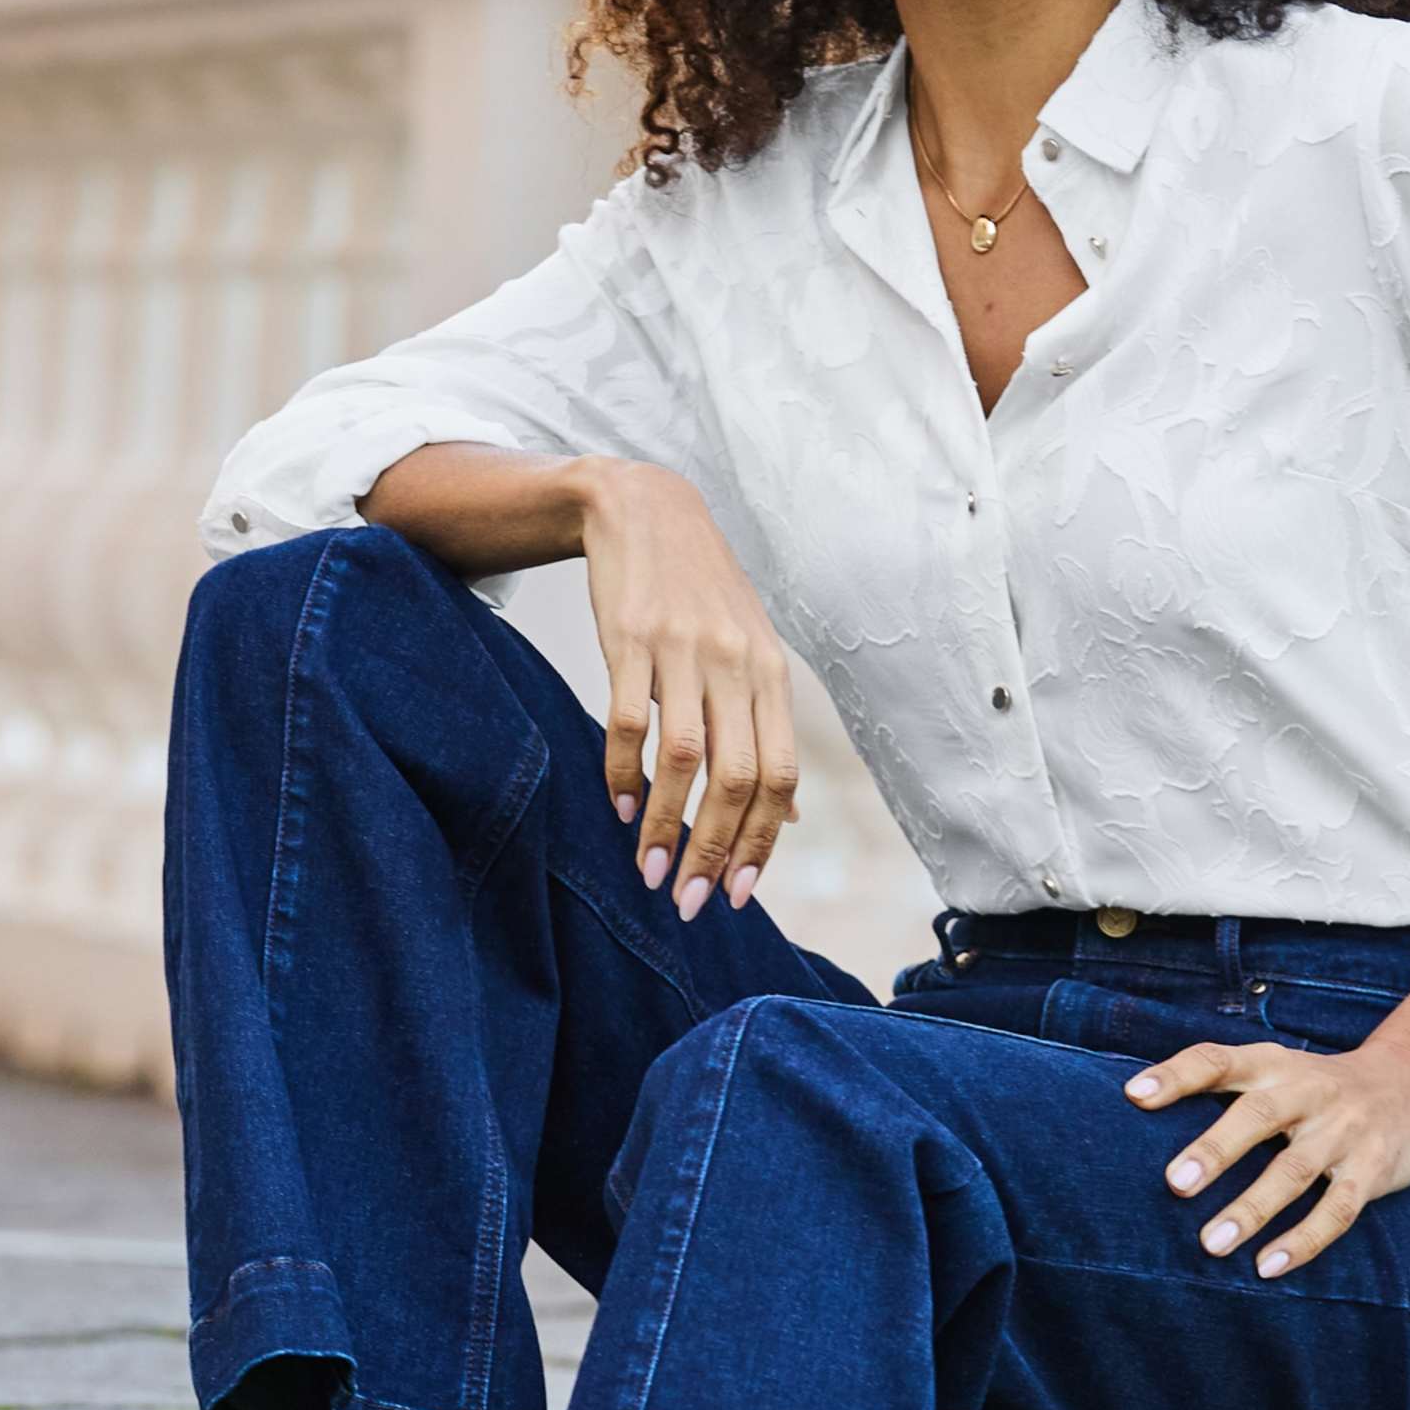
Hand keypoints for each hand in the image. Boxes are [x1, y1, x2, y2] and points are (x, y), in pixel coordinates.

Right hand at [580, 464, 798, 918]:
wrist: (644, 508)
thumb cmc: (701, 595)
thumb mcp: (750, 655)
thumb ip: (769, 733)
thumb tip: (792, 818)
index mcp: (771, 676)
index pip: (780, 775)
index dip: (763, 840)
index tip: (740, 894)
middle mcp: (737, 664)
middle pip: (738, 778)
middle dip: (716, 850)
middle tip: (689, 901)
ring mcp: (685, 650)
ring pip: (684, 759)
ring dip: (664, 825)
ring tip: (648, 869)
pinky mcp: (631, 637)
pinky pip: (629, 722)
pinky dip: (622, 772)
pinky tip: (616, 806)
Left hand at [1122, 1034, 1409, 1276]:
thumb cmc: (1318, 1087)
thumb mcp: (1277, 1070)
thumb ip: (1221, 1085)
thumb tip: (1135, 1106)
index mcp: (1274, 1065)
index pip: (1219, 1060)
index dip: (1177, 1075)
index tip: (1134, 1095)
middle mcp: (1307, 1092)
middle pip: (1258, 1115)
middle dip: (1216, 1149)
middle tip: (1175, 1185)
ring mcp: (1342, 1132)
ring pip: (1293, 1170)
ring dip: (1252, 1208)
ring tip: (1211, 1244)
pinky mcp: (1372, 1169)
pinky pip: (1338, 1209)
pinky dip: (1304, 1240)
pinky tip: (1268, 1267)